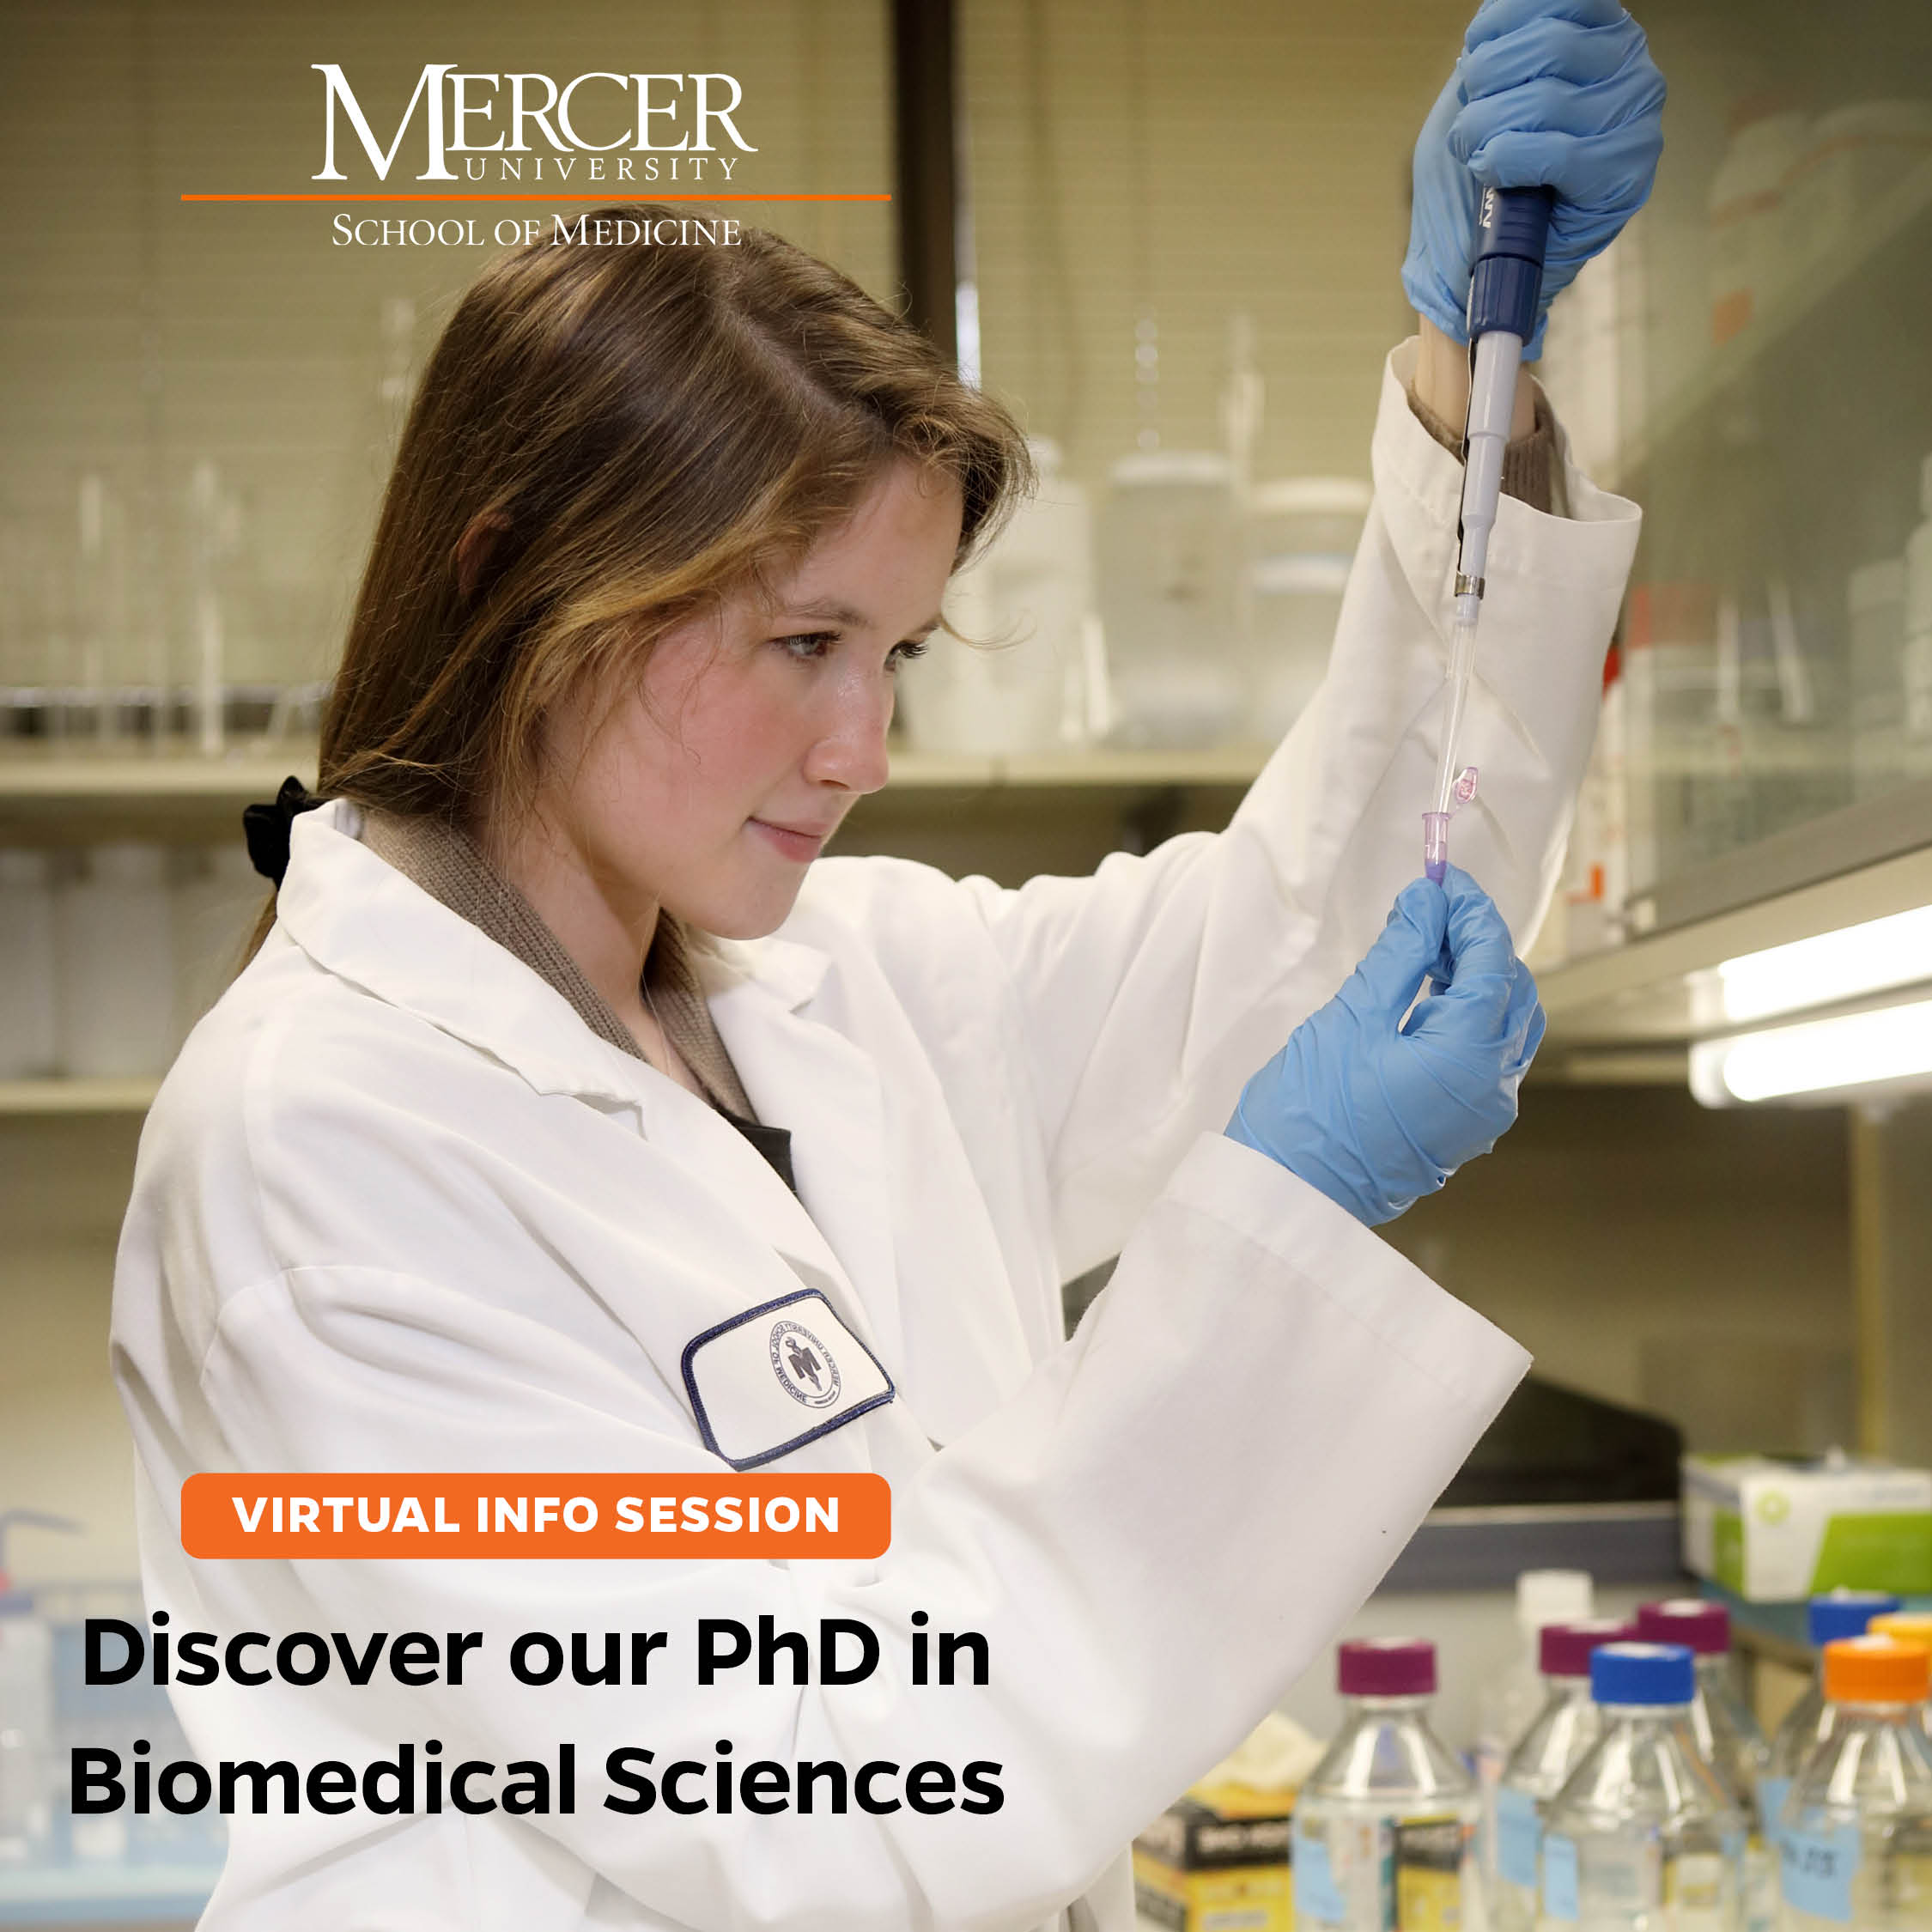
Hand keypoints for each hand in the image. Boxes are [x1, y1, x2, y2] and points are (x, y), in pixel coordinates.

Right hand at [1227, 868, 1544, 1225]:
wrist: (1288, 1195)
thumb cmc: (1311, 1112)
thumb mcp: (1353, 1015)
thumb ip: (1400, 952)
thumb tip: (1428, 904)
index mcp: (1472, 1055)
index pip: (1492, 959)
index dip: (1471, 911)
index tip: (1444, 881)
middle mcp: (1493, 1087)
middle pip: (1512, 992)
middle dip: (1477, 945)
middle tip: (1429, 913)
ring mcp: (1482, 1113)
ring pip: (1505, 1026)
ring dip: (1475, 982)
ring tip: (1423, 953)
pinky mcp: (1461, 1128)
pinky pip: (1484, 1059)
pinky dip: (1466, 1019)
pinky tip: (1424, 1000)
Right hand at [1402, 0, 1665, 357]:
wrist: (1503, 156)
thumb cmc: (1497, 214)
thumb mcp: (1485, 254)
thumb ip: (1482, 292)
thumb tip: (1489, 355)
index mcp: (1618, 182)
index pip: (1567, 155)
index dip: (1507, 157)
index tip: (1479, 167)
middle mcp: (1634, 114)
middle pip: (1548, 94)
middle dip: (1484, 118)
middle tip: (1468, 138)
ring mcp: (1621, 57)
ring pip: (1543, 43)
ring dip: (1485, 73)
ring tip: (1476, 98)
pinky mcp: (1598, 13)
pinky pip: (1541, 2)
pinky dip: (1497, 28)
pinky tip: (1488, 58)